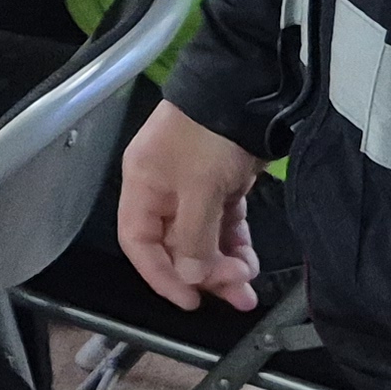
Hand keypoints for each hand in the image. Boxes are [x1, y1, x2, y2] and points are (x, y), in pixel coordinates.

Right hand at [114, 100, 264, 312]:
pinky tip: (250, 261)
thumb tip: (190, 276)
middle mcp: (163, 191)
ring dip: (224, 265)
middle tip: (236, 292)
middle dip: (204, 273)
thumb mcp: (198, 187)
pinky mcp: (220, 186)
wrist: (246, 89)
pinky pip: (222, 225)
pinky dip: (235, 245)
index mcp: (143, 187)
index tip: (190, 300)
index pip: (139, 243)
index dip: (161, 276)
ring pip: (203, 239)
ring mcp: (193, 189)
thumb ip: (192, 236)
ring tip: (248, 285)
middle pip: (175, 246)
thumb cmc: (209, 136)